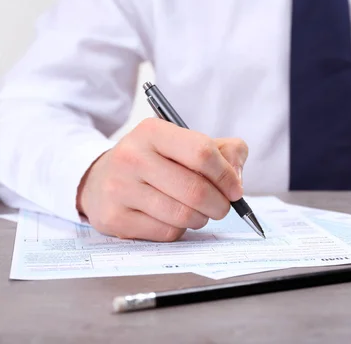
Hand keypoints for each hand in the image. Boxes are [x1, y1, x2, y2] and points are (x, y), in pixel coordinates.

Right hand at [76, 118, 246, 241]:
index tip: (235, 189)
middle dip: (219, 204)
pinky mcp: (114, 218)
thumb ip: (225, 151)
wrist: (101, 178)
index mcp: (152, 131)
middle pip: (195, 190)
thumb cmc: (156, 161)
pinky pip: (165, 232)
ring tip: (199, 212)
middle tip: (222, 207)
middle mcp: (132, 156)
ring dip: (201, 218)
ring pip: (182, 215)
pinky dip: (180, 230)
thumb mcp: (186, 143)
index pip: (202, 152)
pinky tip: (173, 219)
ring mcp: (119, 188)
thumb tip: (236, 179)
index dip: (226, 175)